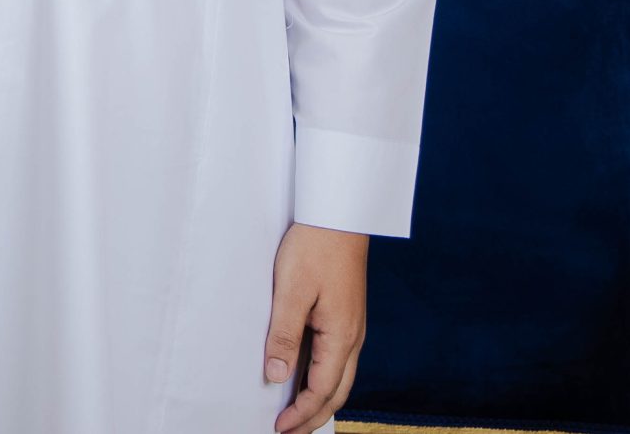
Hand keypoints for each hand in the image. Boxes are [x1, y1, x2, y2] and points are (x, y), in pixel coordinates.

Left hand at [264, 222, 367, 431]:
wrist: (338, 216)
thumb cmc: (315, 248)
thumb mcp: (291, 292)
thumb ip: (284, 336)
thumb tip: (277, 376)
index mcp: (342, 337)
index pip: (323, 391)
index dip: (301, 414)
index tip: (279, 428)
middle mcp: (352, 337)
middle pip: (336, 392)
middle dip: (313, 416)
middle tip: (287, 431)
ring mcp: (351, 327)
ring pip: (338, 376)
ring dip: (318, 398)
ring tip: (294, 412)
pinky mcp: (345, 316)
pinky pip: (335, 358)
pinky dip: (320, 377)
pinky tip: (302, 376)